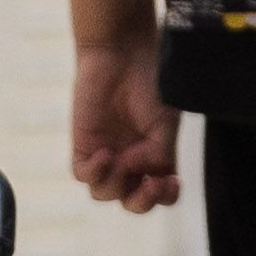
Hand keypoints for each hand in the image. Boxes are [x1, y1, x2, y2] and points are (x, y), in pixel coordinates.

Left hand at [71, 38, 180, 213]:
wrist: (123, 53)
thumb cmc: (150, 83)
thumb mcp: (166, 124)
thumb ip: (160, 155)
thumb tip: (141, 174)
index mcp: (155, 158)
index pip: (161, 194)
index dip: (165, 197)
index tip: (171, 181)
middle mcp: (130, 161)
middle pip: (132, 202)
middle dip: (142, 202)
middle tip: (149, 184)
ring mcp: (107, 155)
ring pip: (105, 193)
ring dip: (116, 185)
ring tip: (122, 160)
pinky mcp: (83, 145)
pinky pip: (84, 175)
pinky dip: (95, 172)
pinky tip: (106, 154)